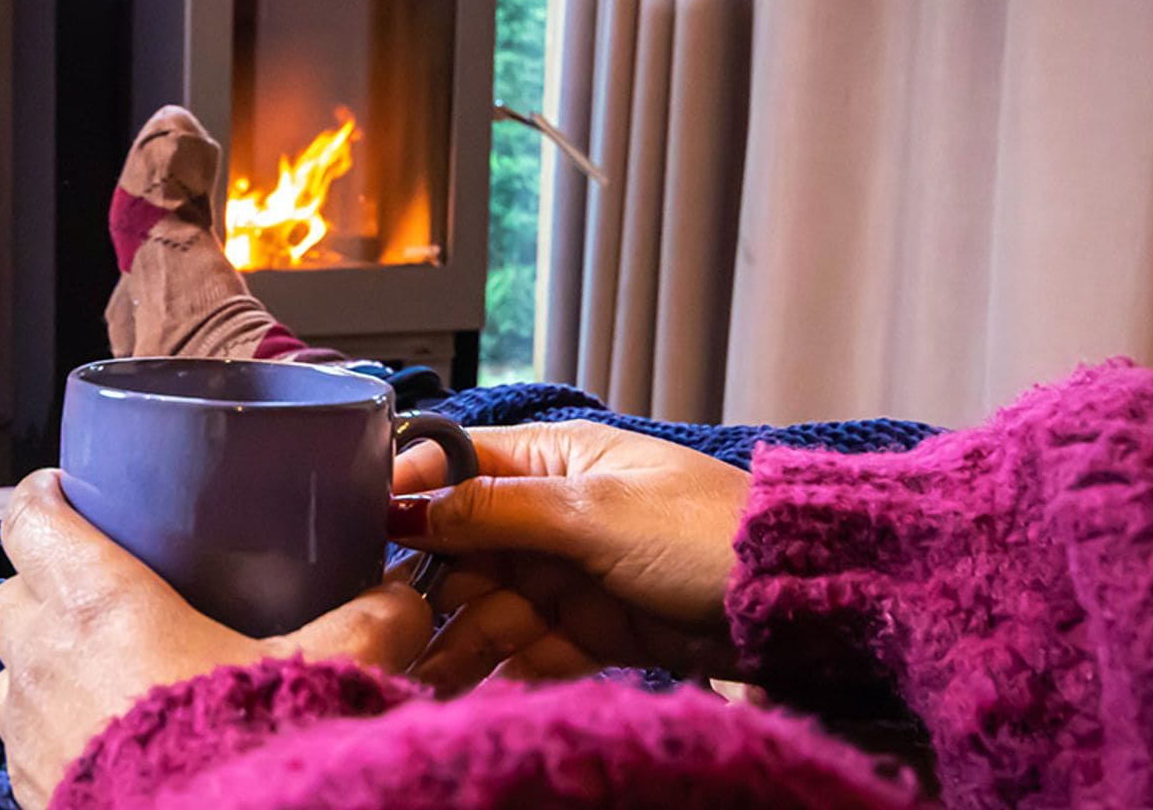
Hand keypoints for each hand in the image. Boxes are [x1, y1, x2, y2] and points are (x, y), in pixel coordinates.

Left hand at [0, 469, 431, 808]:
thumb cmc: (246, 750)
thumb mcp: (324, 670)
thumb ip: (371, 622)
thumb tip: (405, 598)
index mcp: (98, 601)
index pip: (32, 516)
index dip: (49, 494)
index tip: (74, 486)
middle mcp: (45, 660)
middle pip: (16, 590)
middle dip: (49, 577)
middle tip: (106, 575)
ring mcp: (28, 733)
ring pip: (16, 668)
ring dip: (49, 656)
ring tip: (107, 659)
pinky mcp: (33, 790)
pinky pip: (27, 739)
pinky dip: (56, 724)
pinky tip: (109, 732)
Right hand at [391, 421, 750, 692]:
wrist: (792, 604)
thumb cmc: (706, 532)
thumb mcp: (591, 514)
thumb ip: (495, 510)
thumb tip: (408, 503)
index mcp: (556, 460)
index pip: (460, 464)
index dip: (410, 490)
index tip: (360, 520)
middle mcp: (554, 513)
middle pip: (464, 546)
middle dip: (425, 584)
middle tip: (380, 621)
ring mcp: (571, 573)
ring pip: (491, 605)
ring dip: (455, 640)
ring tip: (419, 675)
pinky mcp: (592, 630)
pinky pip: (529, 650)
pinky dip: (503, 671)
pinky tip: (469, 691)